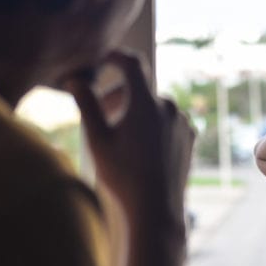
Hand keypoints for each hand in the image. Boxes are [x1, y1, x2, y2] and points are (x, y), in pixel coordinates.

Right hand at [66, 50, 194, 227]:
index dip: (115, 56)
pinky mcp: (190, 136)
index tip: (103, 59)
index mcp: (145, 102)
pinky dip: (153, 124)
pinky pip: (168, 121)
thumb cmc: (123, 175)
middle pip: (140, 89)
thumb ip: (87, 104)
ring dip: (136, 111)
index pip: (131, 63)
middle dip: (118, 95)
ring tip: (120, 135)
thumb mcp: (97, 139)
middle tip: (100, 112)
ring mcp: (182, 121)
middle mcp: (168, 106)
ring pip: (154, 106)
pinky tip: (140, 147)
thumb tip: (75, 79)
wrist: (156, 209)